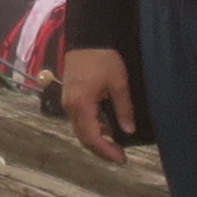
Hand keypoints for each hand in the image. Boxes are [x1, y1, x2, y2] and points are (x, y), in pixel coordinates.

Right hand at [61, 46, 139, 163]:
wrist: (87, 37)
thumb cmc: (103, 57)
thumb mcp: (118, 83)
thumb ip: (123, 108)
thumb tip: (129, 130)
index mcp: (81, 104)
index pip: (92, 137)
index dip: (107, 151)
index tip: (122, 159)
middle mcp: (70, 106)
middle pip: (83, 137)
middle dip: (101, 149)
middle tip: (119, 156)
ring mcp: (68, 101)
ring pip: (80, 129)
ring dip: (96, 139)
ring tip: (114, 144)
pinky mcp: (70, 95)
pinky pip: (79, 118)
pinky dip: (92, 127)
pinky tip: (106, 126)